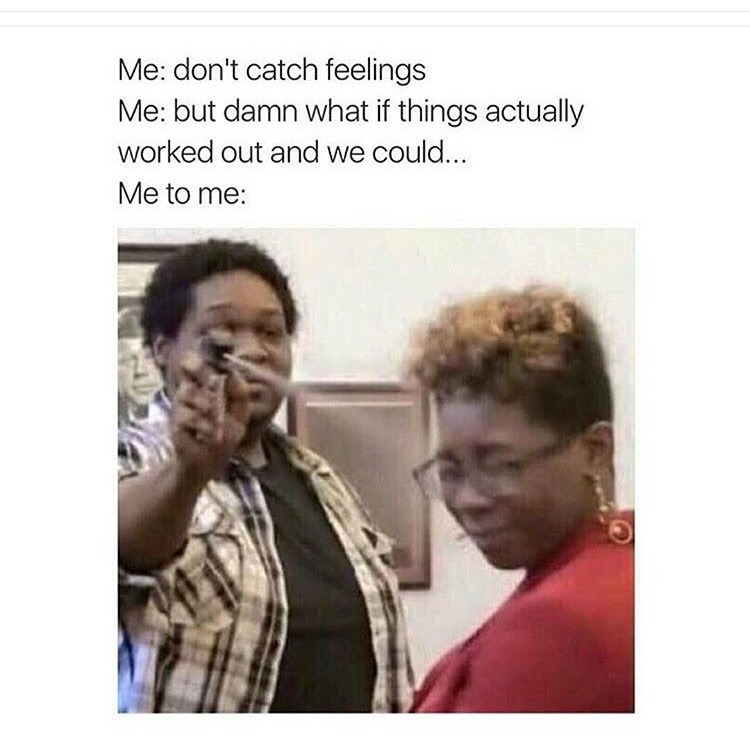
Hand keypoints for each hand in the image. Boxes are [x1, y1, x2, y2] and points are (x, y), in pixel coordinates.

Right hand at [170, 351, 252, 478]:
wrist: (209, 462)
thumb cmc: (224, 434)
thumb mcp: (240, 414)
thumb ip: (239, 394)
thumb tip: (234, 373)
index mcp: (206, 385)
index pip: (198, 362)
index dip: (203, 354)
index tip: (215, 357)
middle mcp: (191, 390)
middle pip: (189, 368)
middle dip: (201, 370)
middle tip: (214, 379)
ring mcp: (181, 406)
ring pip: (187, 393)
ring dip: (206, 405)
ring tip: (218, 419)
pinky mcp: (175, 423)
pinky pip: (187, 416)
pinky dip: (203, 425)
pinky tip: (211, 434)